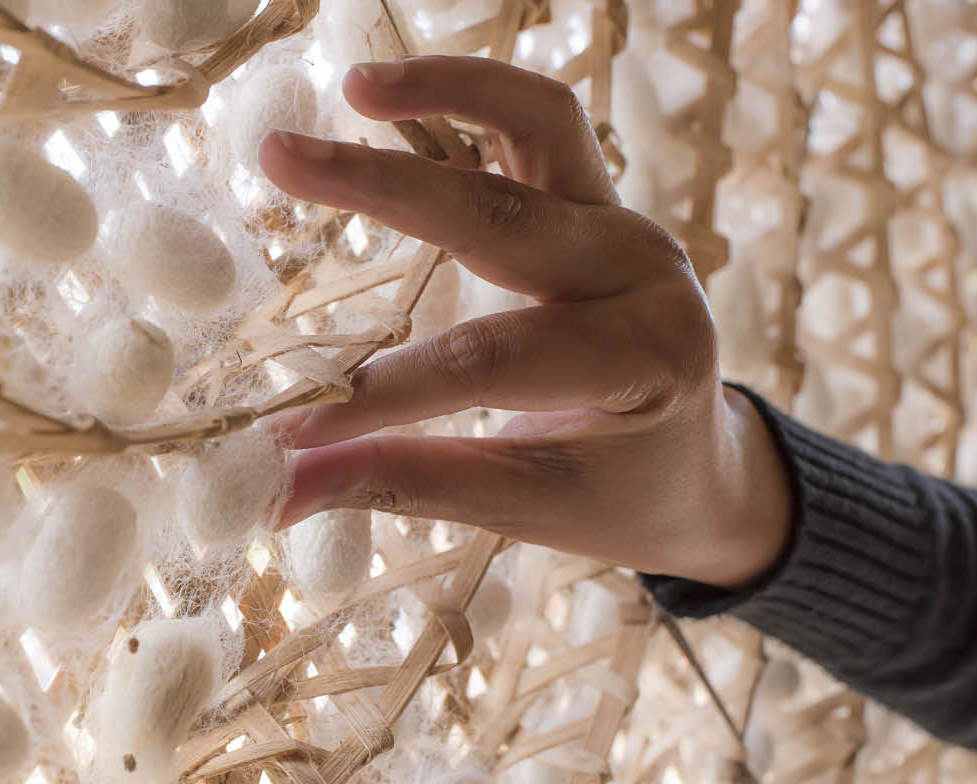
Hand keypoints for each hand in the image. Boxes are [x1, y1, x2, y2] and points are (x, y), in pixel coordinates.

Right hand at [260, 56, 790, 587]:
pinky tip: (387, 92)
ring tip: (353, 85)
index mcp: (643, 361)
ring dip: (446, 90)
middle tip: (276, 157)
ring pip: (540, 122)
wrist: (699, 466)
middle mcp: (644, 273)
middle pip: (500, 213)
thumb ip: (405, 483)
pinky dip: (469, 94)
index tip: (288, 422)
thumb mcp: (524, 505)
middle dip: (380, 186)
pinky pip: (538, 122)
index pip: (489, 361)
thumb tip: (279, 490)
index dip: (383, 390)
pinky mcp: (599, 199)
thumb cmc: (616, 495)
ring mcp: (624, 223)